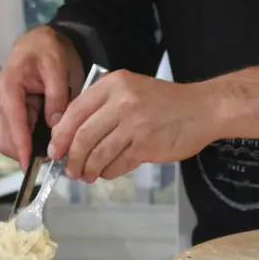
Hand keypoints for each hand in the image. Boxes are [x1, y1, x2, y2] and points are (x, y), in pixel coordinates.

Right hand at [0, 26, 81, 168]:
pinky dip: (28, 143)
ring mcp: (2, 109)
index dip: (21, 146)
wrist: (40, 43)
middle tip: (50, 162)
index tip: (28, 165)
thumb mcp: (57, 68)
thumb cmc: (48, 51)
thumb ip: (57, 96)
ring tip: (51, 155)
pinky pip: (16, 135)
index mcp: (8, 87)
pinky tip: (46, 146)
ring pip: (9, 140)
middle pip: (6, 138)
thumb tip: (55, 126)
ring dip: (26, 150)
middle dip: (24, 153)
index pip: (13, 123)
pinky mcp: (9, 114)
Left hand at [48, 71, 213, 182]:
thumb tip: (69, 137)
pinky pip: (117, 164)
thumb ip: (102, 107)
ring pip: (98, 154)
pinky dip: (107, 172)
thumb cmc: (164, 101)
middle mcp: (122, 101)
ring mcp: (135, 124)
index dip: (61, 135)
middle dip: (71, 158)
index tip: (55, 151)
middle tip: (69, 170)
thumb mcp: (130, 90)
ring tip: (86, 175)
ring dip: (88, 169)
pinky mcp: (147, 146)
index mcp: (113, 84)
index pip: (75, 111)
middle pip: (83, 136)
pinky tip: (106, 172)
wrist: (202, 109)